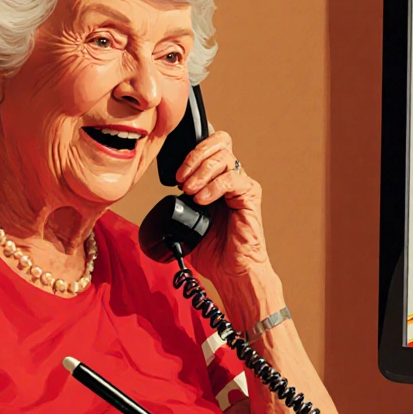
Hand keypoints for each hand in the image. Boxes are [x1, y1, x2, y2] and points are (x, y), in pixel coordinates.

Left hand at [174, 130, 269, 283]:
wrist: (231, 271)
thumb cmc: (212, 250)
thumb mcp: (184, 222)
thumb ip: (177, 204)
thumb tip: (161, 197)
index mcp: (216, 179)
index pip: (209, 145)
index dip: (191, 149)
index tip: (174, 173)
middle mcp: (231, 177)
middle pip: (219, 142)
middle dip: (194, 155)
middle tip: (180, 178)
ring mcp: (242, 185)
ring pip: (224, 156)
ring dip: (201, 170)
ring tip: (189, 190)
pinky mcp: (250, 196)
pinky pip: (232, 179)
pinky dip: (213, 186)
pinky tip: (202, 200)